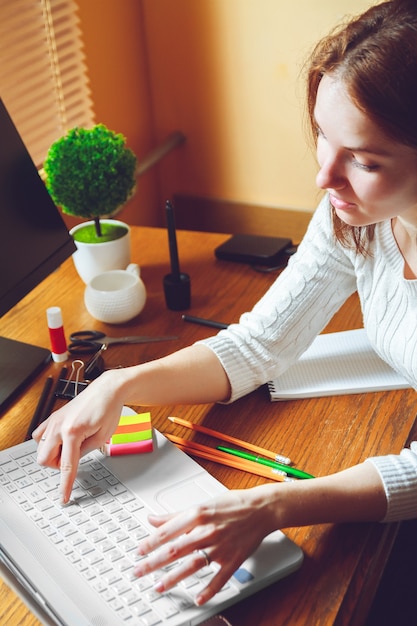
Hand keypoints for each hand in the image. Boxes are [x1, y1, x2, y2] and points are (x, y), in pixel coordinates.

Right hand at [32, 370, 123, 503]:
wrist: (106, 390)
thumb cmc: (108, 409)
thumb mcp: (102, 437)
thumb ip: (84, 453)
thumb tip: (71, 463)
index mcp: (73, 432)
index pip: (66, 466)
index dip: (65, 485)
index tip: (64, 497)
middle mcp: (59, 426)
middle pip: (44, 459)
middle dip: (57, 465)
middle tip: (74, 457)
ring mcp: (54, 420)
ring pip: (39, 448)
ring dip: (52, 454)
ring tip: (70, 447)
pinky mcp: (53, 416)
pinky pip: (39, 435)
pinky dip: (47, 442)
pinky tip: (61, 441)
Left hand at [134, 486, 277, 605]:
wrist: (261, 509)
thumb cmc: (232, 505)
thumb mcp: (201, 505)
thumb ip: (175, 516)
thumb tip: (153, 519)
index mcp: (198, 514)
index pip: (168, 531)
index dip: (150, 542)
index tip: (138, 552)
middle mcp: (207, 531)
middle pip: (175, 549)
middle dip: (154, 562)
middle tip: (138, 571)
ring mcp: (220, 546)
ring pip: (193, 564)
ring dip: (174, 577)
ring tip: (158, 586)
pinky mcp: (233, 559)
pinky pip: (219, 578)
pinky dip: (208, 590)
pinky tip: (197, 598)